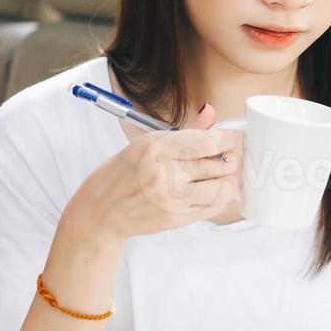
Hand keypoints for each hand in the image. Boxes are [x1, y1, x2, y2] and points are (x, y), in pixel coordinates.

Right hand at [66, 101, 242, 242]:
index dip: (226, 140)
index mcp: (156, 148)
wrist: (102, 210)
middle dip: (228, 159)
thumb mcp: (148, 142)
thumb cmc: (125, 172)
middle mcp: (164, 174)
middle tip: (224, 157)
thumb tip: (211, 111)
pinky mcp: (176, 219)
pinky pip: (215, 208)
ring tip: (218, 176)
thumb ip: (186, 131)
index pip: (209, 142)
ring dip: (226, 180)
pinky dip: (219, 198)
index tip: (227, 139)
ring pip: (223, 188)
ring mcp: (171, 200)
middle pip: (220, 165)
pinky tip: (210, 191)